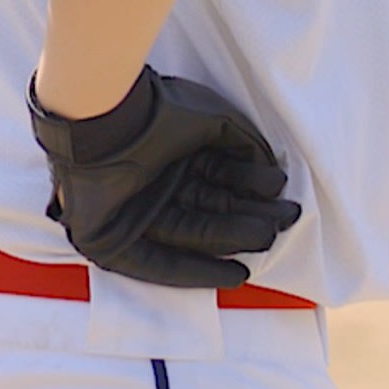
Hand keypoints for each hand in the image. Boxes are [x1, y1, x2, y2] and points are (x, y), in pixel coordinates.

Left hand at [29, 68, 302, 288]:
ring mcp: (132, 211)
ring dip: (233, 238)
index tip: (282, 199)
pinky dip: (194, 271)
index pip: (217, 179)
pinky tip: (235, 276)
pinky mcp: (110, 239)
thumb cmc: (156, 113)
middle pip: (209, 209)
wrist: (104, 117)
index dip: (251, 190)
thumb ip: (243, 141)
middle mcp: (153, 183)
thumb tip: (269, 166)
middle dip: (248, 218)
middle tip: (284, 220)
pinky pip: (156, 263)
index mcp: (169, 154)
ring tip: (267, 237)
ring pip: (191, 234)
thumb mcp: (211, 120)